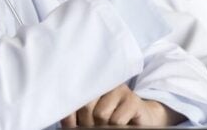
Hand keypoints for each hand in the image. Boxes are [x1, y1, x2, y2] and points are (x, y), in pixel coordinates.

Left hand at [60, 84, 183, 126]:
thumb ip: (77, 114)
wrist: (141, 119)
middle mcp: (104, 82)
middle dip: (86, 123)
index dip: (69, 115)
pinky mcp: (133, 101)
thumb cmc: (111, 117)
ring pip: (100, 114)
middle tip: (93, 125)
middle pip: (86, 106)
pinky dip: (116, 127)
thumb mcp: (92, 115)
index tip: (70, 125)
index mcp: (91, 83)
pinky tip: (121, 124)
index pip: (73, 97)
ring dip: (103, 126)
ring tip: (108, 124)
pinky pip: (116, 121)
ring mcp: (120, 89)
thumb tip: (65, 122)